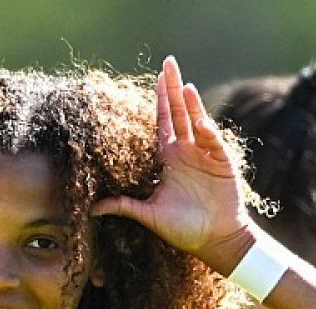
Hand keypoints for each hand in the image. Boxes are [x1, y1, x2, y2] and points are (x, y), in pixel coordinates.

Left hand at [94, 56, 252, 272]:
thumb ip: (124, 207)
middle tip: (169, 62)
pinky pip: (213, 142)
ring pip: (197, 122)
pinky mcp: (222, 163)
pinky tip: (199, 122)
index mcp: (169, 159)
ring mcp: (205, 155)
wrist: (215, 240)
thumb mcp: (149, 216)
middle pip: (180, 112)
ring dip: (191, 104)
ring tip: (184, 85)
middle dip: (174, 87)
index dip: (160, 99)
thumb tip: (92, 208)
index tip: (156, 77)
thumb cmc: (184, 229)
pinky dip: (206, 131)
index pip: (163, 122)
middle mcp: (186, 152)